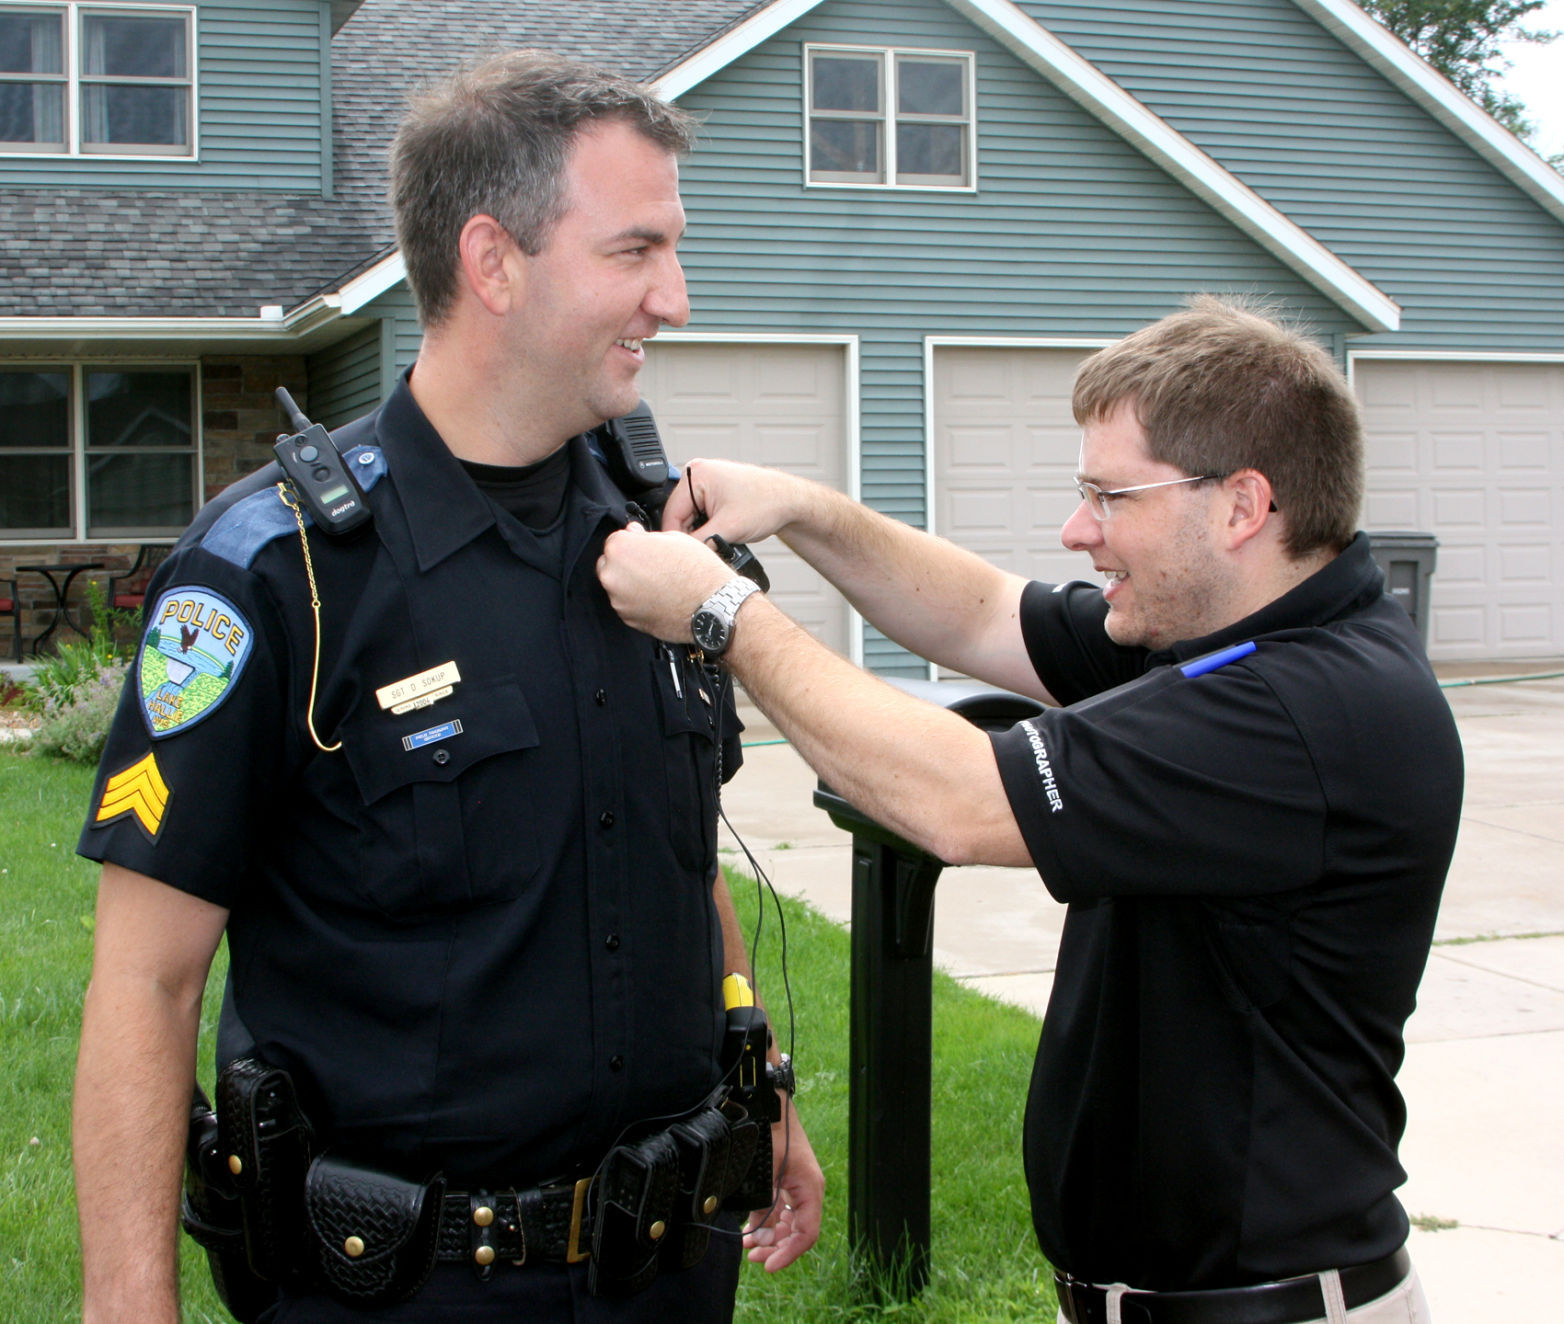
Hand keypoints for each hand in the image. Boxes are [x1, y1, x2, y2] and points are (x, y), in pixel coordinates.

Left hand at [597, 523, 733, 640]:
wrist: (712, 606)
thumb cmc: (698, 572)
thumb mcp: (674, 538)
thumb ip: (646, 536)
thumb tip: (634, 533)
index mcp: (621, 549)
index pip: (615, 540)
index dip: (632, 543)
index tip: (643, 547)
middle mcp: (613, 576)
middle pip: (610, 564)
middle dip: (625, 563)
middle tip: (652, 566)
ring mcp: (619, 600)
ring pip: (618, 587)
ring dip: (630, 584)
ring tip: (659, 584)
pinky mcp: (628, 619)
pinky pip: (627, 605)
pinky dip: (638, 602)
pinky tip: (659, 598)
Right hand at [662, 459, 804, 543]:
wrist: (789, 501)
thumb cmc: (767, 504)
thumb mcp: (728, 528)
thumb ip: (700, 543)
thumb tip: (683, 555)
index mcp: (696, 474)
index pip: (671, 513)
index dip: (677, 540)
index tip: (683, 557)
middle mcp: (697, 473)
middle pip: (679, 515)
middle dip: (691, 535)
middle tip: (705, 551)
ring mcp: (705, 481)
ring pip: (689, 517)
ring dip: (700, 532)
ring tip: (718, 540)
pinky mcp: (713, 491)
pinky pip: (700, 513)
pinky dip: (707, 527)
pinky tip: (720, 533)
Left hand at [743, 1103, 823, 1272]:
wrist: (768, 1107)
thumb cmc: (771, 1136)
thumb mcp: (766, 1175)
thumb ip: (764, 1209)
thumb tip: (759, 1239)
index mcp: (810, 1189)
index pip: (806, 1234)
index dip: (788, 1254)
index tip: (768, 1265)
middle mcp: (807, 1191)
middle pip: (797, 1232)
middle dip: (776, 1247)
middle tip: (753, 1257)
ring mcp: (797, 1186)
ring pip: (788, 1222)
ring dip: (770, 1236)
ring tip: (748, 1246)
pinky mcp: (786, 1182)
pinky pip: (781, 1210)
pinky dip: (768, 1222)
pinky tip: (751, 1229)